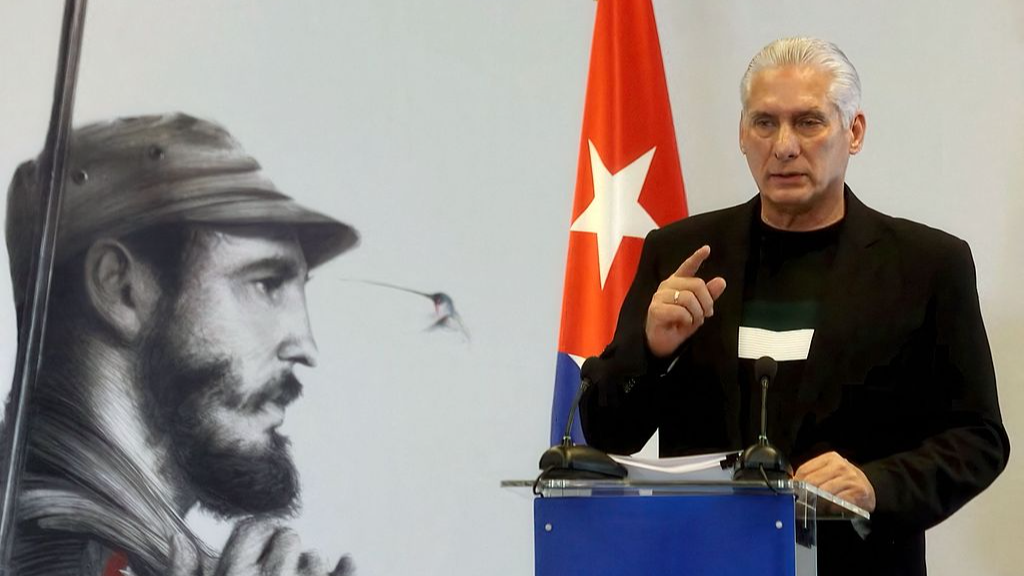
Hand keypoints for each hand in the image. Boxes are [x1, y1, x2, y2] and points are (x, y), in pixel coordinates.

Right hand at [169, 519, 353, 575]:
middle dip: (284, 551)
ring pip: (316, 557)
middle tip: (276, 573)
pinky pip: (346, 571)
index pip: (253, 528)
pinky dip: (347, 567)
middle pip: (288, 535)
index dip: (258, 537)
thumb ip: (182, 574)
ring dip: (310, 569)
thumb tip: (175, 537)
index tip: (258, 552)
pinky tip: (345, 564)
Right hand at [645, 245, 726, 356]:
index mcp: (677, 282)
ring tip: (693, 321)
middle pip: (696, 284)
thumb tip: (721, 281)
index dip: (697, 257)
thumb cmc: (678, 323)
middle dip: (706, 301)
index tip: (707, 249)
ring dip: (697, 313)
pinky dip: (687, 320)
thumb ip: (709, 296)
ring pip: (689, 298)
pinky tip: (682, 323)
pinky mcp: (656, 309)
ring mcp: (660, 296)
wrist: (663, 343)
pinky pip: (680, 311)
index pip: (687, 267)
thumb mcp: (698, 310)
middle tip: (706, 314)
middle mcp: (668, 286)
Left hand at [794, 451, 875, 512]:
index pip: (805, 470)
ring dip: (817, 502)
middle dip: (804, 494)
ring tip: (813, 507)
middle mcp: (840, 466)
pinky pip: (838, 501)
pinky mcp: (858, 491)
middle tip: (799, 504)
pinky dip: (831, 507)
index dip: (796, 484)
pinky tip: (830, 508)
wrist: (869, 489)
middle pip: (813, 481)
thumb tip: (792, 484)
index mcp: (829, 458)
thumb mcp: (828, 473)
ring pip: (824, 492)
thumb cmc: (844, 481)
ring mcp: (850, 478)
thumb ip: (812, 475)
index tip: (792, 493)